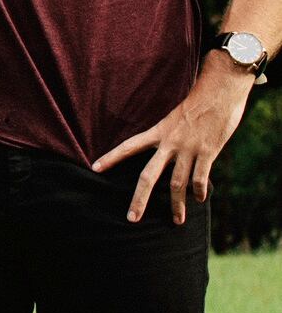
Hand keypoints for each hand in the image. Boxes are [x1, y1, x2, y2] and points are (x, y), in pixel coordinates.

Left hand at [90, 64, 253, 224]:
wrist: (219, 91)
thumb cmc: (197, 103)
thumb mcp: (175, 117)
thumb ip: (169, 136)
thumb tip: (167, 151)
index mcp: (158, 132)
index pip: (128, 146)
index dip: (111, 157)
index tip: (94, 168)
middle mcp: (169, 143)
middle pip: (148, 176)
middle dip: (140, 199)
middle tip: (131, 219)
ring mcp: (188, 149)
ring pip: (178, 184)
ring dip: (177, 205)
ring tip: (176, 221)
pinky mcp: (208, 152)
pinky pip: (201, 178)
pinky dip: (200, 191)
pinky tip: (200, 200)